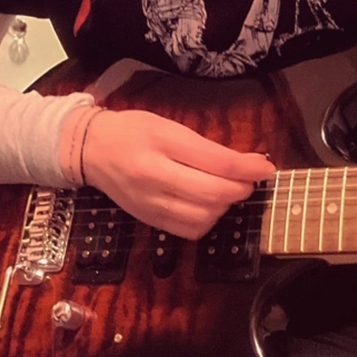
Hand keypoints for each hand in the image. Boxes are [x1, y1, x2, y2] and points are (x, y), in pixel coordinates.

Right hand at [74, 109, 275, 239]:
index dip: (248, 168)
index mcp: (161, 142)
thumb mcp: (169, 126)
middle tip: (248, 182)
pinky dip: (206, 221)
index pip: (215, 161)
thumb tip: (247, 164)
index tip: (267, 168)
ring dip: (224, 207)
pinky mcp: (148, 220)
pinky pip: (188, 230)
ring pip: (203, 217)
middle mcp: (154, 175)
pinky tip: (206, 207)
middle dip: (240, 189)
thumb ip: (206, 147)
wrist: (90, 150)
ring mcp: (150, 202)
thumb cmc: (132, 131)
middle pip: (212, 194)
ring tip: (224, 193)